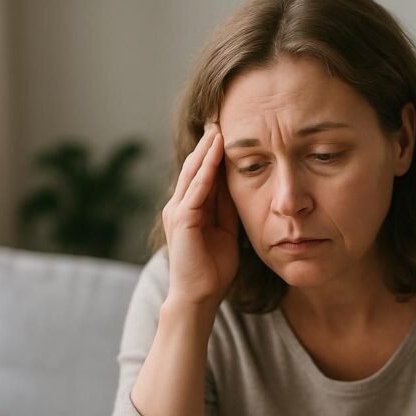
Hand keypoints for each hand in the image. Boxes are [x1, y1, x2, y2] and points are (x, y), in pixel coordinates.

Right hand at [162, 123, 239, 308]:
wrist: (199, 297)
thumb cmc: (213, 270)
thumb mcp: (226, 232)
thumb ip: (227, 209)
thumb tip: (238, 187)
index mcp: (190, 209)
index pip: (202, 174)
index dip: (214, 153)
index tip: (227, 132)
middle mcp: (179, 206)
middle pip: (194, 167)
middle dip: (208, 144)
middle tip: (220, 118)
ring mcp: (177, 212)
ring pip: (193, 173)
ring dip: (206, 150)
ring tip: (218, 128)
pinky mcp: (181, 220)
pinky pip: (195, 190)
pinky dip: (206, 170)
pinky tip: (215, 153)